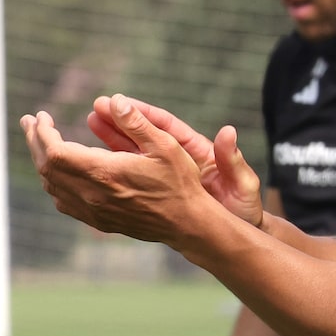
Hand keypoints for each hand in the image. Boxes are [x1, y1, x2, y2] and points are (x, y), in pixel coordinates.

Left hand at [21, 94, 207, 247]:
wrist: (185, 222)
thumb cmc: (178, 181)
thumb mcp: (164, 145)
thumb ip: (136, 122)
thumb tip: (114, 101)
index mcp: (104, 173)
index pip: (56, 152)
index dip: (43, 133)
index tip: (42, 116)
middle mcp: (92, 195)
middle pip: (47, 168)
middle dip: (36, 142)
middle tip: (31, 122)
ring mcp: (92, 211)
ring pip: (52, 185)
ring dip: (43, 161)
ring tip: (41, 141)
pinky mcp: (97, 220)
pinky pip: (63, 200)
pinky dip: (54, 181)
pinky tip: (60, 170)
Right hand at [88, 96, 262, 225]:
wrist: (236, 234)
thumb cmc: (243, 207)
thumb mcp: (242, 183)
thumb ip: (232, 160)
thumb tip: (229, 131)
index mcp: (199, 151)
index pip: (168, 127)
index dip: (145, 114)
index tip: (120, 101)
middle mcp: (180, 160)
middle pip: (147, 136)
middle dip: (122, 121)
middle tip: (97, 109)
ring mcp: (168, 176)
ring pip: (136, 154)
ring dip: (114, 139)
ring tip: (92, 123)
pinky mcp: (160, 192)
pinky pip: (135, 176)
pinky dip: (117, 167)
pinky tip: (96, 161)